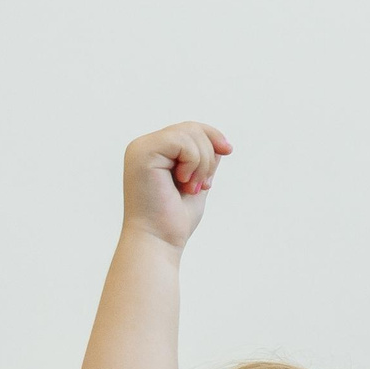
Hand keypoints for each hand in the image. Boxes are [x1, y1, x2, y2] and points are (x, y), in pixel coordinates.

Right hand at [121, 123, 231, 248]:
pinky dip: (193, 163)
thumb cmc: (174, 219)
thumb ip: (203, 161)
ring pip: (189, 133)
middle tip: (202, 185)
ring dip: (202, 163)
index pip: (189, 129)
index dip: (213, 137)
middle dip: (209, 155)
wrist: (159, 240)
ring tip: (191, 187)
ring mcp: (141, 148)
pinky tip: (184, 182)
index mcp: (154, 152)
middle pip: (192, 128)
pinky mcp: (143, 153)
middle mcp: (143, 146)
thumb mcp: (197, 182)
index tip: (228, 151)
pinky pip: (182, 141)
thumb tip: (219, 142)